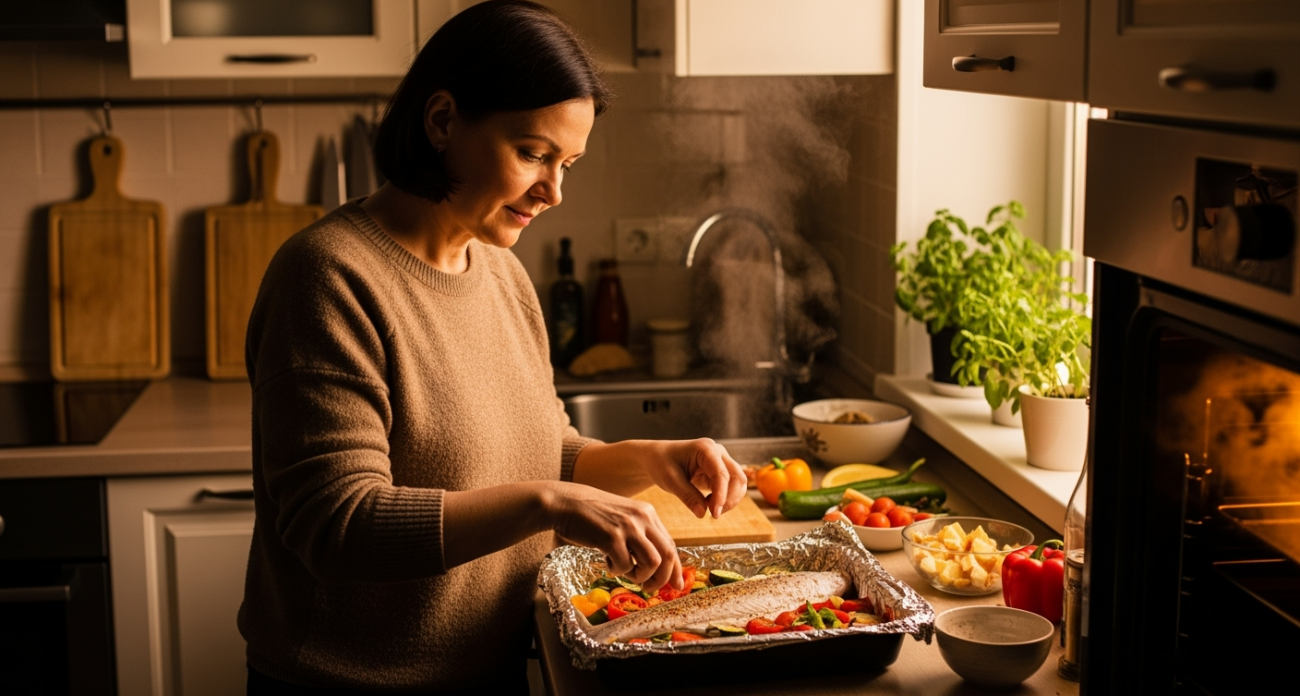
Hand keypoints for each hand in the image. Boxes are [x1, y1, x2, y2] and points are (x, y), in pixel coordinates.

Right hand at [542, 481, 682, 593]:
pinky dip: (616, 570)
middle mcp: (642, 518)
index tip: (677, 585)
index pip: (671, 545)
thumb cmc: (591, 515)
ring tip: (624, 571)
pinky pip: (624, 565)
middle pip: (668, 555)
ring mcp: (628, 527)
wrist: (564, 503)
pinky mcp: (611, 537)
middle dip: (662, 578)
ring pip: (652, 563)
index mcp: (648, 513)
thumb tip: (656, 565)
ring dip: (640, 576)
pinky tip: (606, 560)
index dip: (676, 569)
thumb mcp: (623, 518)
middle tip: (649, 587)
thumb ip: (640, 535)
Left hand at [642, 439, 746, 520]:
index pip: (721, 473)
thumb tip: (703, 514)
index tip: (714, 513)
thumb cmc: (661, 463)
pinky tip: (710, 505)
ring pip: (738, 483)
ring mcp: (720, 461)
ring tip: (711, 511)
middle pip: (736, 477)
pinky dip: (725, 499)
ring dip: (729, 500)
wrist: (656, 458)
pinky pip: (731, 487)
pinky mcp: (719, 472)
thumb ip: (687, 496)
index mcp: (705, 449)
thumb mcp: (669, 480)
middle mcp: (717, 452)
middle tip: (713, 515)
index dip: (721, 495)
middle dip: (729, 498)